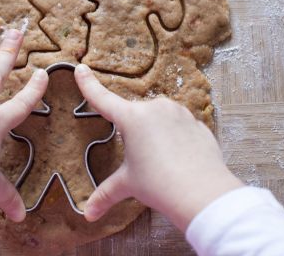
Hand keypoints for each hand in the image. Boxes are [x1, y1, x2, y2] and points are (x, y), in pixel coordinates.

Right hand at [74, 64, 242, 230]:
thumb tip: (88, 214)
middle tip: (140, 159)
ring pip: (158, 119)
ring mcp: (179, 113)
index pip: (103, 99)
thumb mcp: (129, 185)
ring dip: (155, 134)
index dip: (89, 84)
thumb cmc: (161, 186)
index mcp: (132, 118)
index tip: (81, 69)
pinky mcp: (196, 122)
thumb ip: (106, 194)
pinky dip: (175, 139)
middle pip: (134, 115)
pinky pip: (179, 126)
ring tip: (161, 162)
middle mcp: (155, 108)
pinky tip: (177, 159)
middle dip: (133, 133)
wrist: (202, 193)